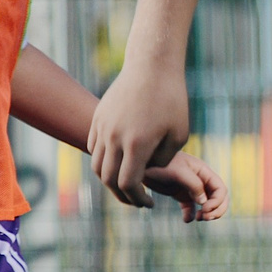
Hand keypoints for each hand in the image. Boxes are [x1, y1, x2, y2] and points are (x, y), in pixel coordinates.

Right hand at [86, 65, 190, 209]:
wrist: (151, 68)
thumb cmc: (172, 101)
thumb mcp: (178, 135)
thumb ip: (163, 160)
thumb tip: (149, 173)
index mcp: (137, 144)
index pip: (128, 183)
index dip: (138, 198)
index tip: (150, 203)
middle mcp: (114, 138)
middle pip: (108, 179)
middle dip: (122, 195)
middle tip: (137, 201)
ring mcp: (102, 127)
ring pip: (97, 164)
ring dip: (109, 180)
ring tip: (127, 186)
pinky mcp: (98, 118)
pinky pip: (93, 147)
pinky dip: (103, 161)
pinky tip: (119, 163)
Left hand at [144, 151, 227, 222]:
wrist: (142, 163)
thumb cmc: (161, 163)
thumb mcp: (179, 172)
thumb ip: (194, 185)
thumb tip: (204, 202)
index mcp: (204, 173)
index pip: (220, 189)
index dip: (218, 201)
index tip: (205, 208)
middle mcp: (201, 181)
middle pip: (218, 199)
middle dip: (216, 210)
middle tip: (205, 218)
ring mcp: (191, 189)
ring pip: (207, 205)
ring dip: (206, 214)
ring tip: (198, 218)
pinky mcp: (180, 196)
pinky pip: (190, 208)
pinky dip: (190, 215)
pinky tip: (186, 220)